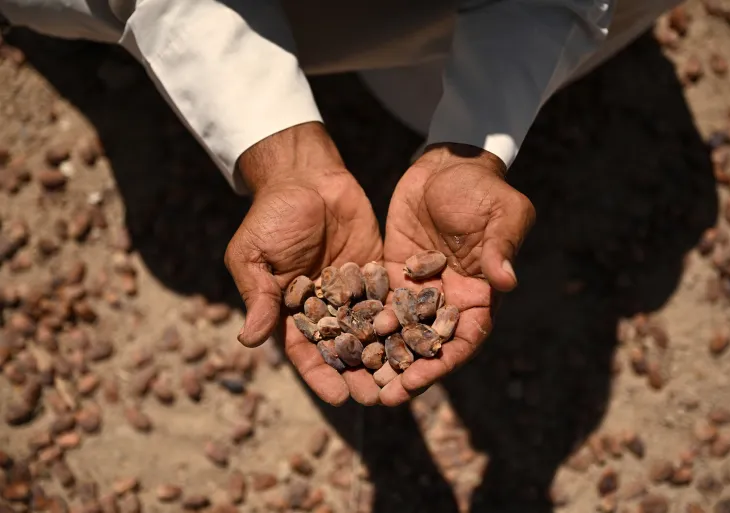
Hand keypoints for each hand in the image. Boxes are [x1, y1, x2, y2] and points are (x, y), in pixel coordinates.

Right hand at [225, 122, 381, 405]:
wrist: (306, 176)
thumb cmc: (272, 216)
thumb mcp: (255, 256)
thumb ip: (260, 297)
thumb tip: (248, 341)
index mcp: (290, 310)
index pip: (306, 351)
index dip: (320, 375)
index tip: (339, 398)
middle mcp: (324, 307)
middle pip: (343, 348)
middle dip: (360, 373)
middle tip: (379, 397)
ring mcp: (351, 291)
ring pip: (370, 330)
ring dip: (385, 355)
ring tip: (405, 378)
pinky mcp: (375, 272)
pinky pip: (389, 299)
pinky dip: (403, 319)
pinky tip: (420, 338)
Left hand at [381, 143, 535, 405]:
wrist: (448, 163)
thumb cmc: (483, 188)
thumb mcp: (501, 214)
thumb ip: (502, 248)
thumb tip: (507, 281)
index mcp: (480, 294)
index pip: (464, 339)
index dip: (442, 363)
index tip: (417, 382)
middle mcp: (448, 299)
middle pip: (428, 344)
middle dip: (406, 371)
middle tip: (381, 396)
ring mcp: (419, 287)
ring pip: (399, 330)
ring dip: (381, 355)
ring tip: (356, 378)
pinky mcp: (394, 272)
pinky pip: (377, 301)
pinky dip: (363, 321)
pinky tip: (340, 338)